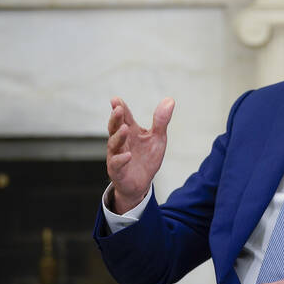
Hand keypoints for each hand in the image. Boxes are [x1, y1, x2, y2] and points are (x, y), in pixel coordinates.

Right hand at [106, 97, 174, 213]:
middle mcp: (121, 142)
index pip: (124, 118)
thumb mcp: (157, 138)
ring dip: (119, 136)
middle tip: (118, 109)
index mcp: (130, 131)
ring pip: (114, 144)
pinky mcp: (117, 171)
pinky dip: (121, 159)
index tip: (116, 99)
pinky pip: (116, 164)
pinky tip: (128, 155)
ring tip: (125, 128)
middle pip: (114, 128)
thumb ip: (161, 121)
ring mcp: (117, 155)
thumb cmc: (147, 158)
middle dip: (115, 119)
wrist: (141, 183)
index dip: (120, 108)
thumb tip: (170, 99)